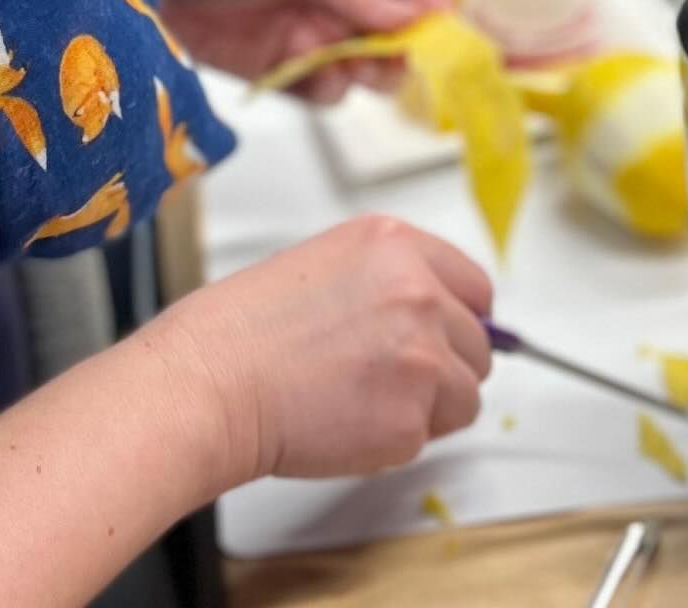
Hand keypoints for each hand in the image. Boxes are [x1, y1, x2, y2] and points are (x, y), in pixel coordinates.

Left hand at [137, 0, 453, 100]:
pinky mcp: (286, 69)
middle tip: (385, 62)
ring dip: (362, 73)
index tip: (443, 39)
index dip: (436, 9)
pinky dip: (325, 90)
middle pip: (402, 34)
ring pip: (370, 68)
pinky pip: (328, 90)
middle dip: (402, 51)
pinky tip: (302, 76)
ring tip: (334, 66)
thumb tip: (412, 18)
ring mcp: (317, 33)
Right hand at [156, 216, 493, 483]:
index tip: (453, 337)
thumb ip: (394, 280)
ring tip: (367, 402)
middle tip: (392, 380)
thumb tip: (440, 314)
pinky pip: (429, 436)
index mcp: (400, 246)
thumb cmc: (245, 330)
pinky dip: (398, 441)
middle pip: (479, 344)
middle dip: (447, 367)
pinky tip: (349, 423)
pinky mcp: (411, 416)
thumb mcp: (330, 264)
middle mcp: (421, 293)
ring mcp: (423, 355)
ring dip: (431, 407)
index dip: (465, 320)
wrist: (208, 383)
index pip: (476, 287)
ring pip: (467, 394)